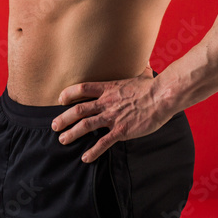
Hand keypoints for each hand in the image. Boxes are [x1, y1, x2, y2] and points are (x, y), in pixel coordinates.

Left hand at [51, 66, 172, 163]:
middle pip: (79, 109)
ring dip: (72, 134)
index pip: (83, 88)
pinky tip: (85, 158)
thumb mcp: (142, 73)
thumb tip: (143, 59)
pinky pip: (103, 142)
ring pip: (86, 125)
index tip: (60, 99)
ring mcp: (113, 116)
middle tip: (54, 125)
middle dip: (64, 118)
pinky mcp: (121, 130)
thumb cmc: (154, 86)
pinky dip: (93, 151)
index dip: (69, 94)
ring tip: (62, 140)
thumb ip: (138, 68)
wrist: (162, 96)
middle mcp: (106, 102)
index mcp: (109, 88)